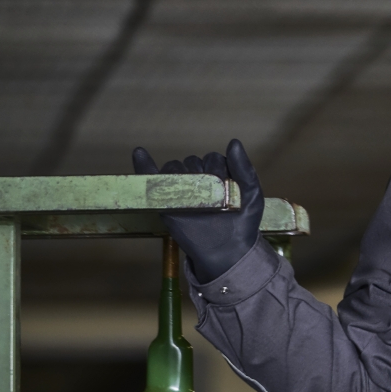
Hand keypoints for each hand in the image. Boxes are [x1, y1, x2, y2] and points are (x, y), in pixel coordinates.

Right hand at [132, 139, 263, 282]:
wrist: (228, 250)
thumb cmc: (243, 220)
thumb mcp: (251, 192)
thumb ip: (244, 168)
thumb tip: (233, 141)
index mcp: (217, 173)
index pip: (212, 158)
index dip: (219, 169)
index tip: (227, 187)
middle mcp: (197, 178)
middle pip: (192, 161)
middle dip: (202, 174)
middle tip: (211, 197)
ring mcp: (180, 189)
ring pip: (175, 168)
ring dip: (183, 177)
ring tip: (195, 198)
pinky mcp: (165, 201)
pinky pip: (152, 178)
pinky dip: (144, 165)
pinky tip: (140, 153)